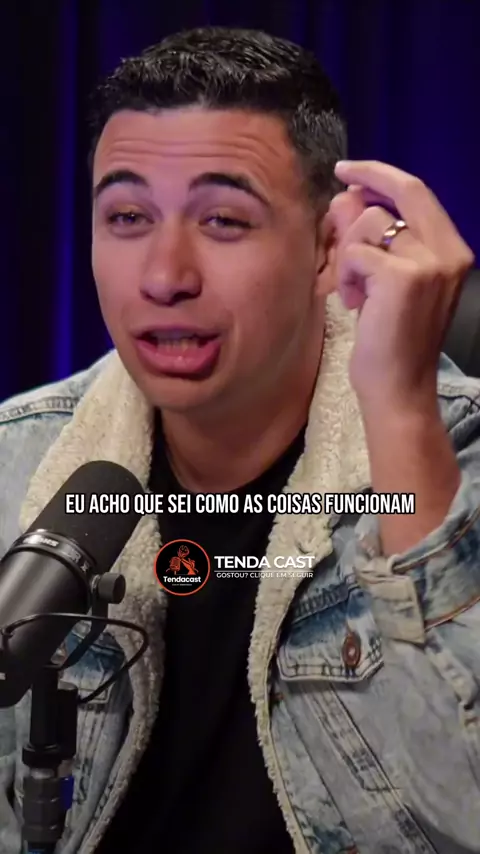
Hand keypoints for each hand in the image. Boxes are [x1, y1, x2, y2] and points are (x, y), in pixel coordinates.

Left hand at [329, 160, 473, 415]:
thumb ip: (374, 238)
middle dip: (361, 187)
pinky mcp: (403, 277)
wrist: (399, 389)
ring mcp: (429, 262)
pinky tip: (354, 303)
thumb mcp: (384, 282)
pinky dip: (345, 275)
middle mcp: (449, 251)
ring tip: (355, 291)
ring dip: (349, 254)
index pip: (417, 192)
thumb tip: (348, 195)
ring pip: (369, 223)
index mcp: (451, 250)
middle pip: (399, 193)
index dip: (381, 174)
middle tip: (335, 198)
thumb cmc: (391, 340)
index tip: (349, 171)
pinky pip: (355, 252)